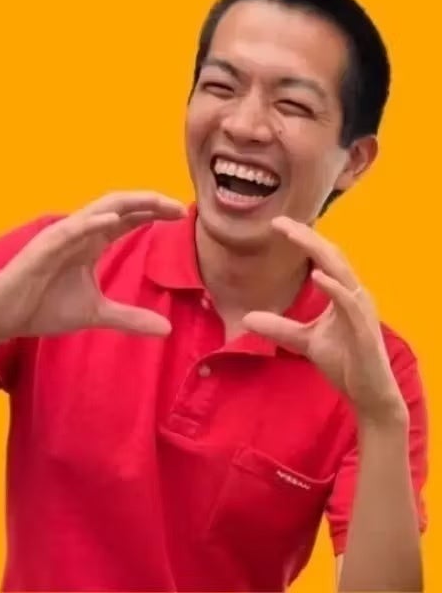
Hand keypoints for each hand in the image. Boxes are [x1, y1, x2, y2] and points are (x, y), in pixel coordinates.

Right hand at [0, 191, 186, 346]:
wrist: (7, 316)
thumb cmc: (45, 307)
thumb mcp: (97, 314)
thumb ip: (130, 318)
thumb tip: (167, 329)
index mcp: (92, 243)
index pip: (128, 219)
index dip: (154, 213)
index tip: (181, 215)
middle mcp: (81, 233)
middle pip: (120, 207)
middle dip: (150, 202)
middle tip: (179, 206)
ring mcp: (62, 237)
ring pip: (99, 209)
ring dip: (129, 203)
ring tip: (156, 202)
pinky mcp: (44, 247)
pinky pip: (70, 230)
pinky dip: (91, 223)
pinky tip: (113, 220)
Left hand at [242, 216, 406, 424]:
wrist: (368, 394)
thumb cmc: (344, 362)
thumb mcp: (304, 341)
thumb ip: (280, 328)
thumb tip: (248, 318)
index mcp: (343, 293)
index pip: (322, 258)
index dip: (302, 239)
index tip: (277, 224)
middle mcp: (354, 295)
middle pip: (331, 255)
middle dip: (306, 236)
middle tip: (279, 221)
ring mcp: (361, 310)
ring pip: (341, 270)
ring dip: (318, 251)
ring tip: (295, 235)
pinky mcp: (364, 329)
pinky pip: (349, 303)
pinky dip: (334, 287)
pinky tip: (317, 275)